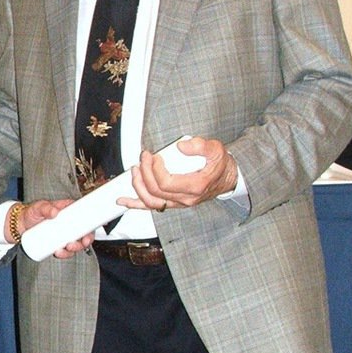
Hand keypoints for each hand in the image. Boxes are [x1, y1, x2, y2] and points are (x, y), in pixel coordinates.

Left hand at [7, 199, 94, 258]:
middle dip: (83, 243)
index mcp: (69, 211)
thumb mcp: (38, 208)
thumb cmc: (31, 212)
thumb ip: (46, 208)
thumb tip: (55, 212)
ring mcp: (65, 232)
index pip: (85, 218)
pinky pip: (66, 249)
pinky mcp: (58, 241)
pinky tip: (58, 253)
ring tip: (61, 250)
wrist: (20, 224)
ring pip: (76, 242)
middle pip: (83, 233)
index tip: (87, 237)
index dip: (91, 229)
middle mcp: (70, 222)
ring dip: (73, 249)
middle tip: (72, 246)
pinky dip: (64, 253)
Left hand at [119, 136, 237, 212]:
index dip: (154, 169)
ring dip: (138, 186)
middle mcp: (186, 198)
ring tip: (134, 171)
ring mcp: (179, 203)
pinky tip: (124, 201)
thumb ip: (200, 145)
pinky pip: (152, 207)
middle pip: (155, 191)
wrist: (228, 178)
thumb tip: (180, 146)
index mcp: (195, 186)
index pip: (166, 183)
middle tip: (143, 158)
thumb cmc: (220, 165)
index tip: (153, 156)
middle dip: (144, 173)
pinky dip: (135, 204)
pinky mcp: (173, 203)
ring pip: (151, 202)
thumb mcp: (216, 149)